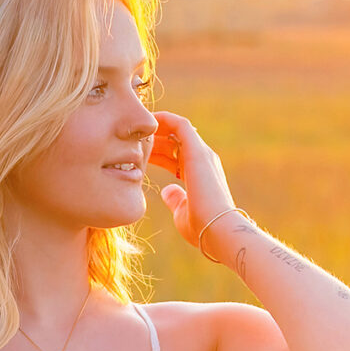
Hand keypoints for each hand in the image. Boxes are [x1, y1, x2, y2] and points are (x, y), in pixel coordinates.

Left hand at [148, 112, 240, 257]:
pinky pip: (180, 125)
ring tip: (136, 127)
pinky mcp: (198, 151)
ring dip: (157, 128)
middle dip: (154, 140)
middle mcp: (203, 160)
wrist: (218, 230)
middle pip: (176, 142)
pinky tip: (147, 121)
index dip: (157, 154)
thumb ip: (175, 198)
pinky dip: (164, 120)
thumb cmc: (201, 228)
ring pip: (177, 131)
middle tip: (132, 138)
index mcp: (199, 175)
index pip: (176, 157)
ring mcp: (202, 154)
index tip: (138, 154)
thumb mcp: (182, 211)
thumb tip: (167, 191)